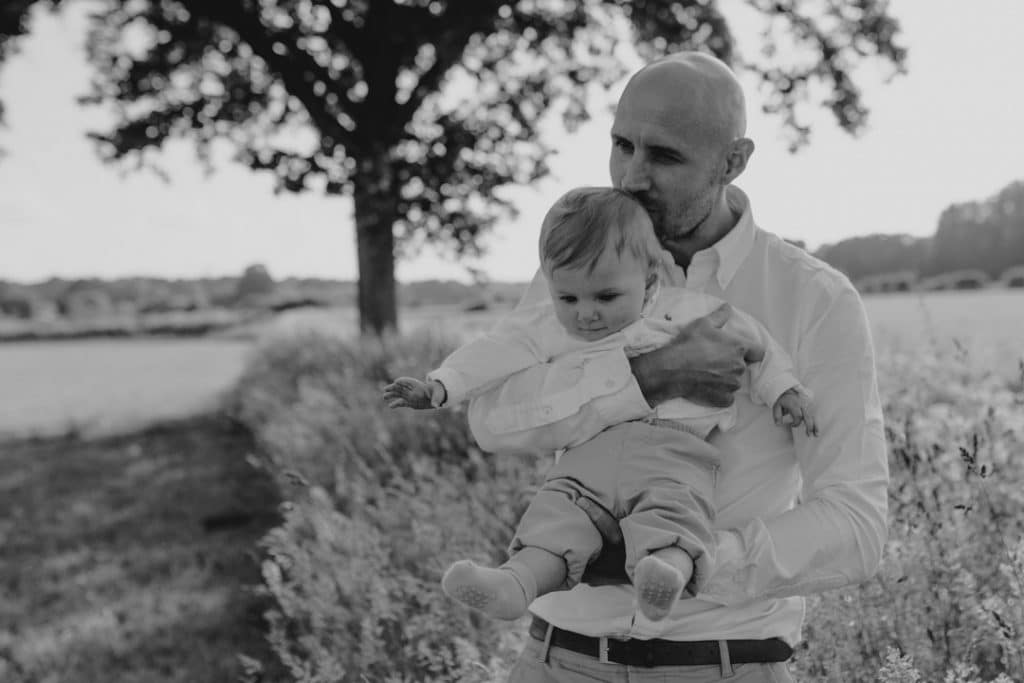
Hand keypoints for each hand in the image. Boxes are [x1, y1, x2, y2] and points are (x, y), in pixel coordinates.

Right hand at [382, 377, 439, 408]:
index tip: (396, 382)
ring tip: (384, 396)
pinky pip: (402, 403)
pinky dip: (396, 404)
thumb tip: (436, 406)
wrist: (436, 396)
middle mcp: (413, 390)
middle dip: (393, 388)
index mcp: (419, 386)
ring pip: (399, 395)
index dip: (403, 381)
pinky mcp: (410, 403)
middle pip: (401, 388)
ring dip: (392, 395)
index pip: (409, 382)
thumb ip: (435, 400)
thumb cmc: (438, 393)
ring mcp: (411, 396)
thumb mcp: (438, 396)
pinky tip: (390, 406)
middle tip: (386, 389)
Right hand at [630, 303, 764, 407]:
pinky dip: (720, 394)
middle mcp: (739, 366)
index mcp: (738, 347)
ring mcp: (732, 384)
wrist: (672, 369)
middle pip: (743, 366)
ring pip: (734, 381)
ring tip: (708, 374)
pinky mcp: (724, 398)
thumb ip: (719, 316)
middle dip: (732, 364)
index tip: (742, 352)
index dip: (752, 351)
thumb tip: (728, 307)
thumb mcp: (703, 324)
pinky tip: (707, 387)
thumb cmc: (688, 344)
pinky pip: (727, 397)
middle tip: (714, 361)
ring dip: (725, 379)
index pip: (759, 352)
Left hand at [773, 386, 817, 436]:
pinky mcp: (811, 407)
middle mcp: (802, 405)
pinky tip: (817, 431)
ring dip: (816, 425)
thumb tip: (778, 424)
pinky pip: (815, 416)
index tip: (792, 425)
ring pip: (813, 416)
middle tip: (809, 435)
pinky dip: (816, 423)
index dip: (796, 422)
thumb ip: (777, 415)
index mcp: (794, 404)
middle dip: (809, 426)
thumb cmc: (783, 401)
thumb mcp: (777, 406)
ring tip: (817, 435)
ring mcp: (808, 406)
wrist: (790, 391)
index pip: (798, 415)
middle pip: (808, 416)